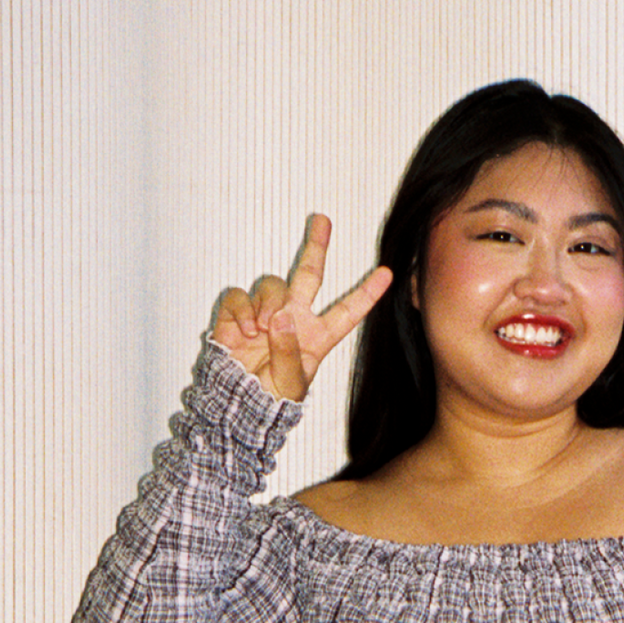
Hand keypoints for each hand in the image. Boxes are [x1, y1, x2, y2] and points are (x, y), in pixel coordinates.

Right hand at [210, 214, 391, 401]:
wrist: (236, 402)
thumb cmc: (268, 397)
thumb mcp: (288, 383)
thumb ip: (288, 353)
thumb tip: (281, 318)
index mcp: (316, 337)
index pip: (347, 312)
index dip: (366, 294)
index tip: (387, 274)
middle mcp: (294, 318)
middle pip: (308, 274)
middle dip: (316, 246)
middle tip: (323, 220)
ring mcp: (267, 313)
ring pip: (273, 285)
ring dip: (267, 304)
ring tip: (260, 331)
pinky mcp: (238, 313)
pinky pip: (240, 296)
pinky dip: (241, 312)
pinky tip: (244, 333)